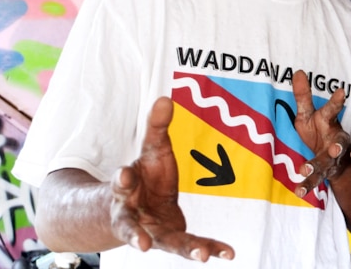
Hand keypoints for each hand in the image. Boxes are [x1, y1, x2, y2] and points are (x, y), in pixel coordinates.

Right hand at [110, 97, 234, 261]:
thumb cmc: (144, 176)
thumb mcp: (151, 150)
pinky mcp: (172, 239)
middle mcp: (133, 216)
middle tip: (142, 245)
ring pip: (165, 243)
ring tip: (201, 256)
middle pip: (130, 227)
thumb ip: (156, 128)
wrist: (135, 207)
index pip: (121, 184)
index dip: (122, 179)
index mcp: (125, 189)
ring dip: (184, 249)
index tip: (124, 175)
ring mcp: (152, 232)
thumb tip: (165, 98)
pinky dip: (210, 249)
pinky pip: (191, 246)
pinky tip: (229, 253)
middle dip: (134, 236)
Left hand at [292, 70, 350, 196]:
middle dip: (337, 146)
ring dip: (317, 167)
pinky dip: (307, 185)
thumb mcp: (308, 113)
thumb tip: (297, 71)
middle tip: (334, 147)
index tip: (341, 92)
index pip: (333, 110)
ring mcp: (331, 158)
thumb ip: (303, 96)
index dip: (337, 101)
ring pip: (326, 163)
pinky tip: (298, 191)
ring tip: (306, 170)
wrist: (334, 158)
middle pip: (337, 143)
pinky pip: (316, 179)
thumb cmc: (319, 131)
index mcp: (330, 122)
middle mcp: (335, 141)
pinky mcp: (325, 172)